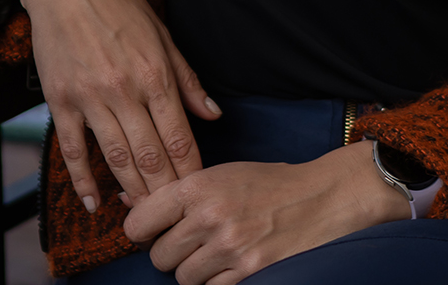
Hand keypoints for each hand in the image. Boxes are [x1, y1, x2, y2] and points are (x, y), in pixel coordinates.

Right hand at [14, 0, 221, 210]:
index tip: (199, 195)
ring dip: (131, 191)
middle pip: (150, 157)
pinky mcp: (59, 101)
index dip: (191, 173)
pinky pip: (72, 149)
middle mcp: (123, 91)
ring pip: (115, 159)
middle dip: (165, 192)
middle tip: (174, 216)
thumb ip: (187, 80)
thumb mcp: (162, 33)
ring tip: (141, 215)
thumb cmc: (118, 1)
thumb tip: (213, 115)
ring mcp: (89, 98)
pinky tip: (94, 203)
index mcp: (154, 74)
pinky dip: (82, 180)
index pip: (179, 139)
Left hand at [121, 145, 408, 284]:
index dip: (141, 230)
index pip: (140, 222)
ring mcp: (229, 248)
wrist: (319, 197)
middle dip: (169, 253)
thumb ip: (177, 192)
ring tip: (213, 253)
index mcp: (197, 186)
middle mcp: (209, 217)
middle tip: (188, 244)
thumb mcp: (220, 174)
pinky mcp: (249, 272)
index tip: (150, 232)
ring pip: (183, 278)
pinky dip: (216, 283)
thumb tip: (127, 205)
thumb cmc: (267, 184)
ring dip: (193, 270)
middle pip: (158, 256)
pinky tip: (229, 266)